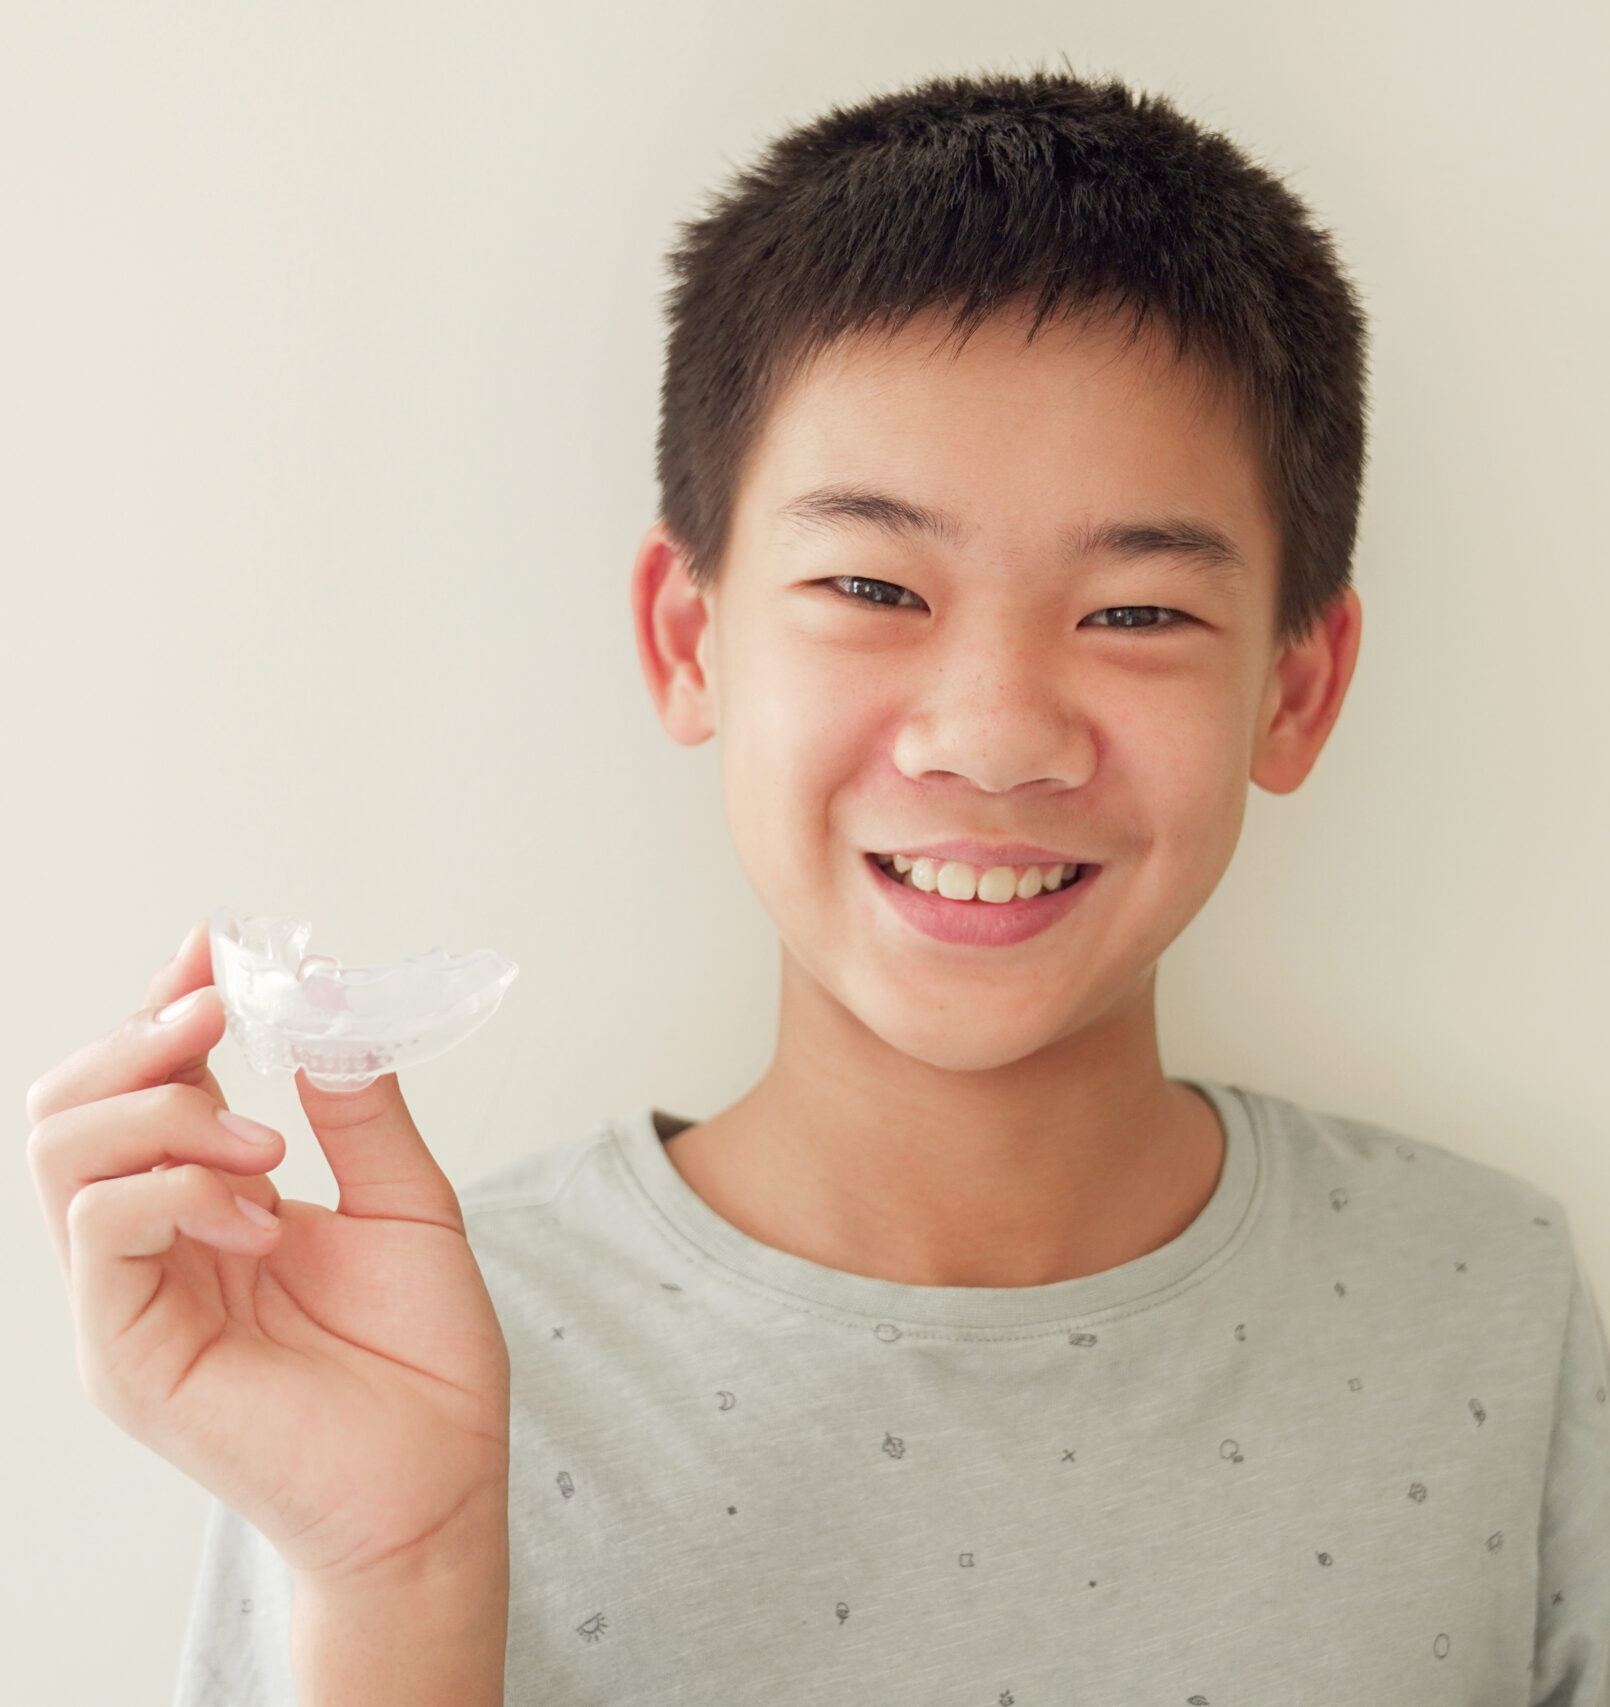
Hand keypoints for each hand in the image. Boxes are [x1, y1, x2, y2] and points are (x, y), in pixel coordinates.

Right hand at [26, 918, 510, 1586]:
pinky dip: (179, 1190)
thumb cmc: (422, 1361)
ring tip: (265, 1147)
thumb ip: (361, 1111)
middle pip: (70, 1105)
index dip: (165, 1004)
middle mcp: (153, 1244)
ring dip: (165, 1110)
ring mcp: (130, 1299)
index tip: (216, 948)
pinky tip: (264, 1213)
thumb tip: (324, 1003)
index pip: (143, 1084)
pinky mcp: (127, 1354)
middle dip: (141, 1037)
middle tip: (219, 1018)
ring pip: (62, 1154)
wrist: (440, 1485)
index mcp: (210, 1203)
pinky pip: (101, 1233)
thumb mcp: (407, 1203)